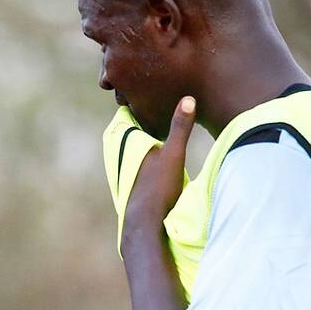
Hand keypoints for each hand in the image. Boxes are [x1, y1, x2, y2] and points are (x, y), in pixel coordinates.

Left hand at [124, 96, 195, 234]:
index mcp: (127, 142)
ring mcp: (124, 169)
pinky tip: (154, 152)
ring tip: (152, 121)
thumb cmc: (158, 188)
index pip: (126, 114)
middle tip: (149, 98)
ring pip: (130, 145)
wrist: (145, 225)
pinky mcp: (131, 182)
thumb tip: (189, 98)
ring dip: (140, 134)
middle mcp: (121, 154)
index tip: (143, 85)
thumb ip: (180, 127)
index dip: (133, 101)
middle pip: (127, 128)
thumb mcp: (174, 154)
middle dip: (137, 115)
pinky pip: (135, 159)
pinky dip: (142, 150)